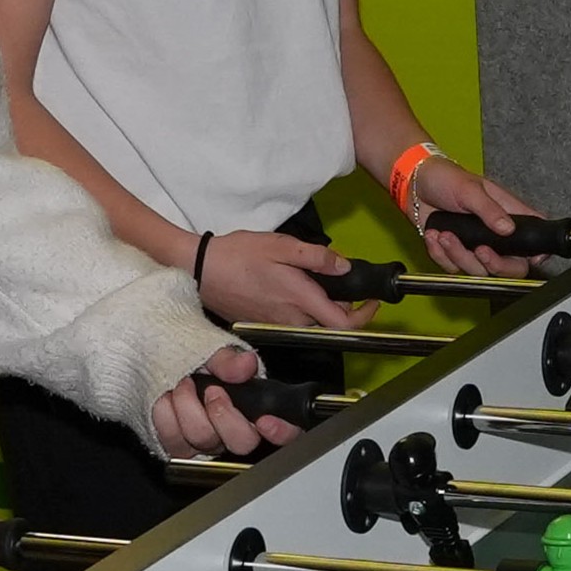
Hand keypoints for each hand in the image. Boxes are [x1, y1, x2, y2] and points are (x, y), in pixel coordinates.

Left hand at [151, 345, 306, 458]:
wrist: (150, 352)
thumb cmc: (184, 349)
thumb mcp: (209, 345)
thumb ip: (228, 358)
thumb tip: (246, 364)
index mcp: (253, 402)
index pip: (287, 431)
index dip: (282, 432)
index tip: (265, 420)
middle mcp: (233, 426)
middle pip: (243, 443)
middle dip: (223, 415)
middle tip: (211, 390)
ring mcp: (205, 439)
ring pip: (205, 442)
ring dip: (188, 408)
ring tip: (182, 383)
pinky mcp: (178, 444)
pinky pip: (175, 443)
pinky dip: (166, 417)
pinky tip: (165, 397)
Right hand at [200, 229, 379, 331]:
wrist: (198, 269)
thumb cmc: (238, 255)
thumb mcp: (281, 245)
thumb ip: (317, 257)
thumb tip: (344, 267)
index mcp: (300, 300)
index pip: (344, 324)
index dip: (365, 316)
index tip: (372, 301)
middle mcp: (291, 319)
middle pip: (329, 322)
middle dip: (341, 304)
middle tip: (338, 279)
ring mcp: (275, 324)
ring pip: (311, 321)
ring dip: (320, 305)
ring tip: (311, 278)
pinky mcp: (262, 324)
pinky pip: (292, 320)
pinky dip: (300, 306)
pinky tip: (287, 285)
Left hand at [405, 159, 544, 277]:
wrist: (414, 183)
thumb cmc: (446, 178)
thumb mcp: (470, 189)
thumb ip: (490, 210)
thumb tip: (508, 228)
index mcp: (508, 214)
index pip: (533, 237)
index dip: (536, 253)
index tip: (529, 258)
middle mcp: (495, 234)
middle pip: (511, 266)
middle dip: (495, 265)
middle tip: (480, 251)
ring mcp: (476, 246)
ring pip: (479, 271)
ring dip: (459, 255)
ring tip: (445, 235)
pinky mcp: (455, 253)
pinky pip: (453, 268)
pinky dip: (441, 254)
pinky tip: (435, 236)